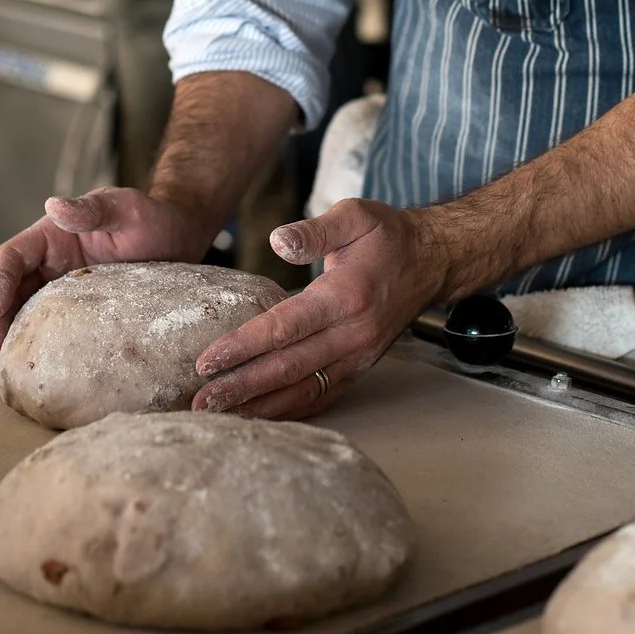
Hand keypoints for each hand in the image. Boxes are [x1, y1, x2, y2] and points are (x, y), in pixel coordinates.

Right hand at [0, 187, 205, 377]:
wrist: (179, 239)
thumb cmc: (153, 218)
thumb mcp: (127, 209)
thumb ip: (93, 210)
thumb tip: (54, 205)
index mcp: (50, 236)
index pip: (11, 258)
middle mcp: (48, 263)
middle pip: (7, 292)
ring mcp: (60, 288)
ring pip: (20, 313)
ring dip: (4, 339)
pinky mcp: (76, 311)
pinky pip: (47, 328)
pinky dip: (31, 347)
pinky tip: (23, 370)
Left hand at [190, 199, 447, 419]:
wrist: (433, 261)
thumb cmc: (387, 236)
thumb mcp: (354, 216)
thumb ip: (314, 230)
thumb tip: (277, 241)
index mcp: (345, 296)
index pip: (285, 328)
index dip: (243, 347)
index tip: (207, 361)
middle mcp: (353, 334)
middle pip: (289, 368)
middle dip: (242, 387)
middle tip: (201, 402)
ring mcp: (359, 357)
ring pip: (304, 390)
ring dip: (260, 407)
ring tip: (219, 416)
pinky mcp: (360, 368)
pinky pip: (322, 395)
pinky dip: (289, 410)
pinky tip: (258, 417)